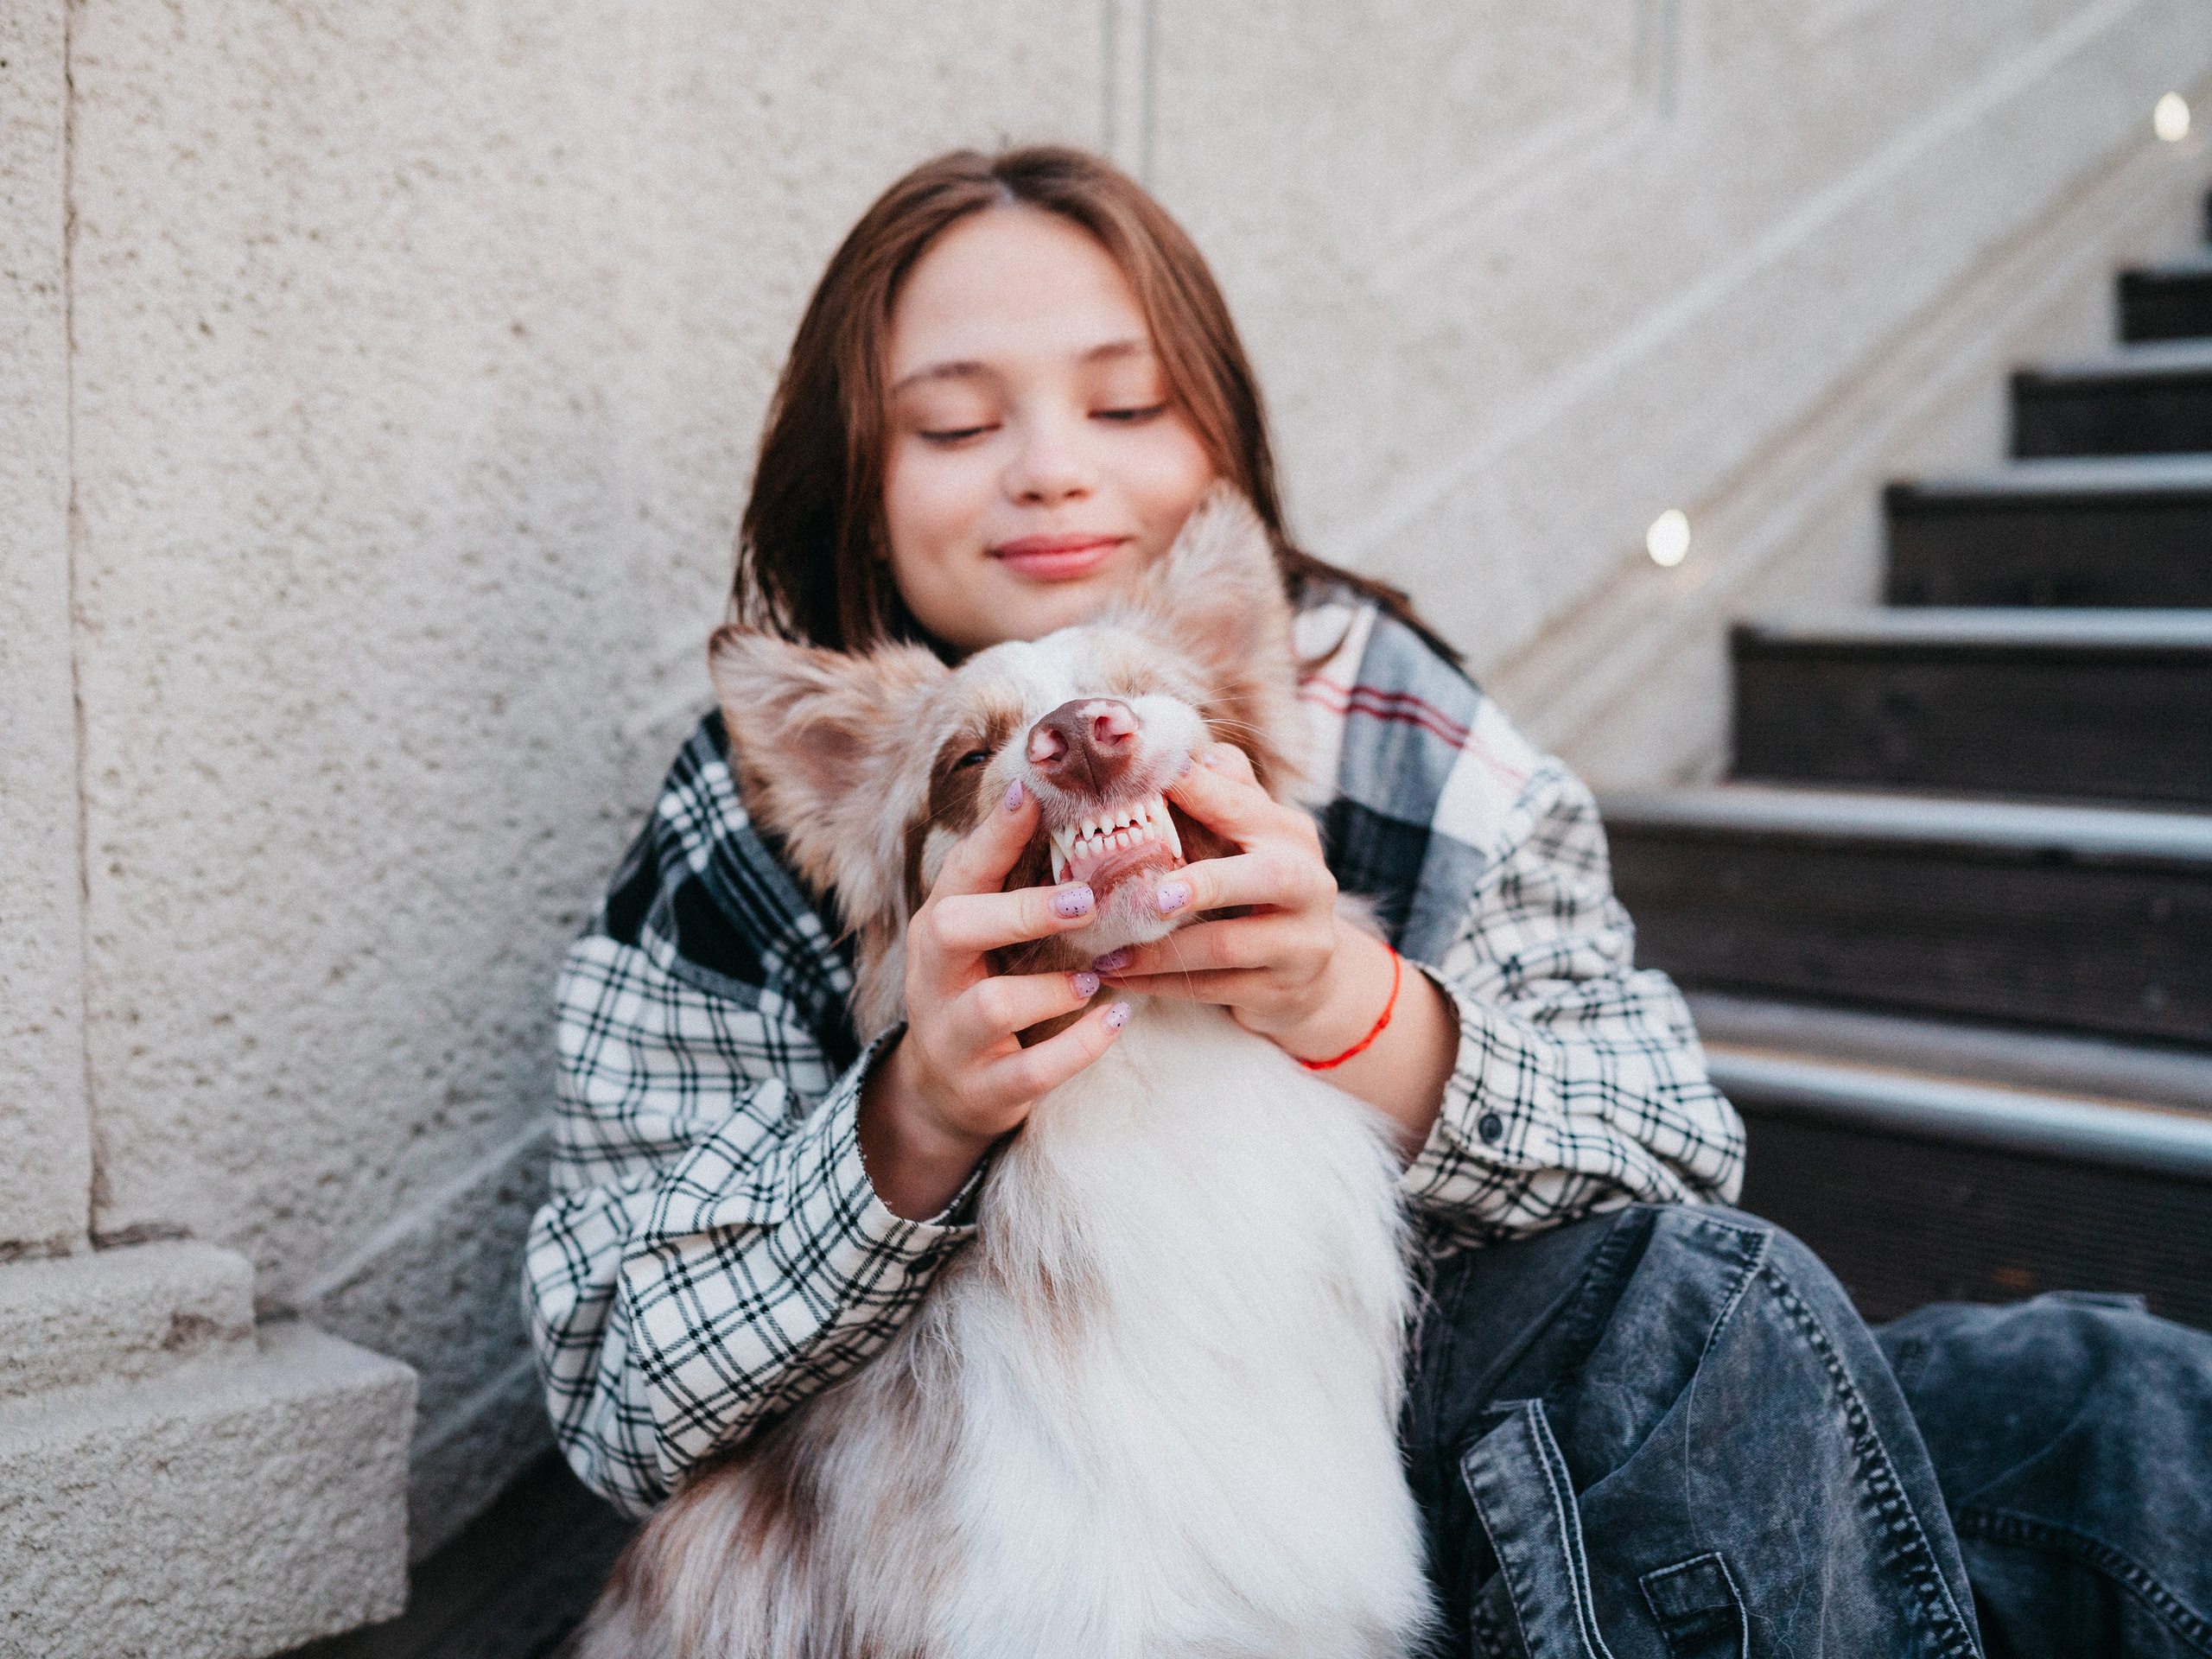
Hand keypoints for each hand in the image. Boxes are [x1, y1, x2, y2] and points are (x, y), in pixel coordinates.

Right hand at [859, 778, 1129, 1219]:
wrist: (943, 1090)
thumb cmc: (980, 988)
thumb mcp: (982, 935)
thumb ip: (1012, 882)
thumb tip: (1061, 802)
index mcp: (940, 924)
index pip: (960, 868)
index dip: (995, 832)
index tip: (1033, 792)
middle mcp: (934, 974)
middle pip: (955, 928)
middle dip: (1021, 912)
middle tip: (1085, 901)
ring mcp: (953, 1034)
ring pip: (992, 1006)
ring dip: (1053, 988)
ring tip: (1098, 976)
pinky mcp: (983, 1087)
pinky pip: (1030, 1071)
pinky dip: (1079, 1047)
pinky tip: (1117, 1020)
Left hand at [1094, 743, 1360, 1052]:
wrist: (1310, 972)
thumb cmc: (1259, 890)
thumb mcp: (1250, 839)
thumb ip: (1224, 795)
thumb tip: (1179, 754)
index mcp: (1290, 834)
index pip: (1244, 804)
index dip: (1200, 791)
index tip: (1150, 779)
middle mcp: (1310, 884)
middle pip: (1270, 878)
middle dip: (1208, 883)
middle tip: (1154, 894)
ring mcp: (1302, 943)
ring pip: (1230, 947)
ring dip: (1162, 952)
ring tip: (1108, 953)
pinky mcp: (1283, 990)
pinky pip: (1215, 990)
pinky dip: (1161, 985)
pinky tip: (1118, 979)